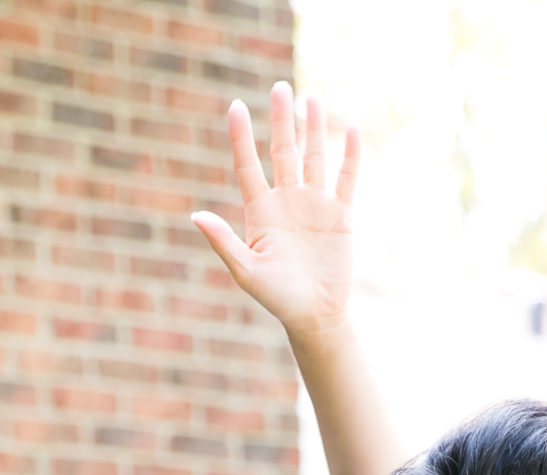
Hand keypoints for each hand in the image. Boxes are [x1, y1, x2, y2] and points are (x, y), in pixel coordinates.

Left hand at [191, 82, 360, 344]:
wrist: (315, 315)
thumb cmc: (277, 297)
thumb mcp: (246, 271)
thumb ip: (223, 241)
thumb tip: (195, 216)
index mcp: (260, 211)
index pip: (247, 165)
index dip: (241, 137)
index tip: (236, 106)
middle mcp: (286, 201)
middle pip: (283, 151)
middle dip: (281, 120)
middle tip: (279, 88)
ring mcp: (315, 205)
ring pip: (314, 157)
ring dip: (314, 128)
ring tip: (312, 98)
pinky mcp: (341, 214)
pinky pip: (347, 179)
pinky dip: (350, 155)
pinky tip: (351, 130)